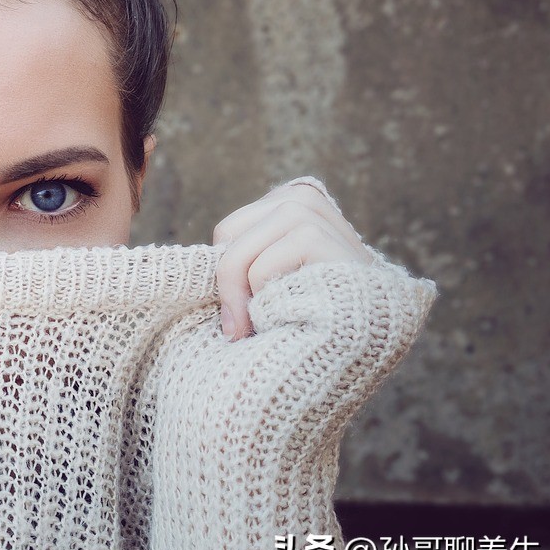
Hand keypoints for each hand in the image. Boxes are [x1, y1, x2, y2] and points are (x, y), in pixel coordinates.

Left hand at [212, 181, 371, 340]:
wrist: (359, 351)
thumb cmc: (307, 320)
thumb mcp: (270, 278)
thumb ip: (242, 258)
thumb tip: (190, 267)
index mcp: (289, 201)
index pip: (227, 231)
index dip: (225, 273)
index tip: (233, 317)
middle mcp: (305, 198)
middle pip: (228, 234)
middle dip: (227, 285)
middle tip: (236, 329)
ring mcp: (319, 216)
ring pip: (242, 251)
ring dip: (246, 296)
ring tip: (264, 325)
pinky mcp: (324, 240)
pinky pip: (263, 265)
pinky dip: (266, 297)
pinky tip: (294, 316)